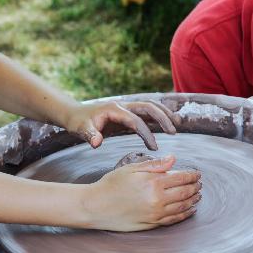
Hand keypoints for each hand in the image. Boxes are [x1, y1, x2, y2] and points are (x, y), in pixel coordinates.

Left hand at [64, 100, 180, 150]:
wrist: (75, 114)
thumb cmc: (79, 122)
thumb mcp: (81, 129)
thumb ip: (90, 135)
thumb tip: (97, 143)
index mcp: (114, 109)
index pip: (135, 120)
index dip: (146, 133)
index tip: (154, 147)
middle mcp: (123, 105)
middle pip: (148, 107)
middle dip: (162, 118)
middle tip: (173, 131)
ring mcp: (126, 107)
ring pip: (150, 106)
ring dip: (164, 113)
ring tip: (177, 124)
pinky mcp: (128, 112)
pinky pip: (146, 112)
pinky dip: (158, 115)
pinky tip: (167, 123)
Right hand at [83, 155, 200, 230]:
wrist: (96, 206)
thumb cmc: (111, 185)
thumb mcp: (131, 169)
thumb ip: (154, 165)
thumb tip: (173, 159)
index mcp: (153, 182)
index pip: (181, 177)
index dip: (192, 175)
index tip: (197, 174)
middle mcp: (158, 199)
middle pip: (185, 192)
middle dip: (195, 187)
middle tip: (199, 184)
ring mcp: (156, 213)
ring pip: (183, 206)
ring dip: (193, 200)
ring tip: (198, 195)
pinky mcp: (152, 224)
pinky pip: (174, 219)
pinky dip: (185, 214)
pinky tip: (190, 210)